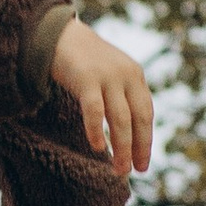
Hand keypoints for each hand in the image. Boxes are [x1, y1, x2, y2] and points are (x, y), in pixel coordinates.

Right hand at [49, 19, 152, 174]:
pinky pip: (95, 110)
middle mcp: (126, 75)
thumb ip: (121, 97)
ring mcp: (107, 76)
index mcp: (135, 76)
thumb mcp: (110, 75)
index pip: (146, 114)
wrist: (59, 34)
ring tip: (118, 169)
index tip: (142, 164)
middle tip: (134, 171)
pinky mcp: (86, 78)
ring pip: (120, 119)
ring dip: (121, 148)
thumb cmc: (84, 62)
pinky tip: (98, 148)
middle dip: (138, 148)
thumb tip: (128, 134)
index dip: (146, 141)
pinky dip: (97, 130)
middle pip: (138, 119)